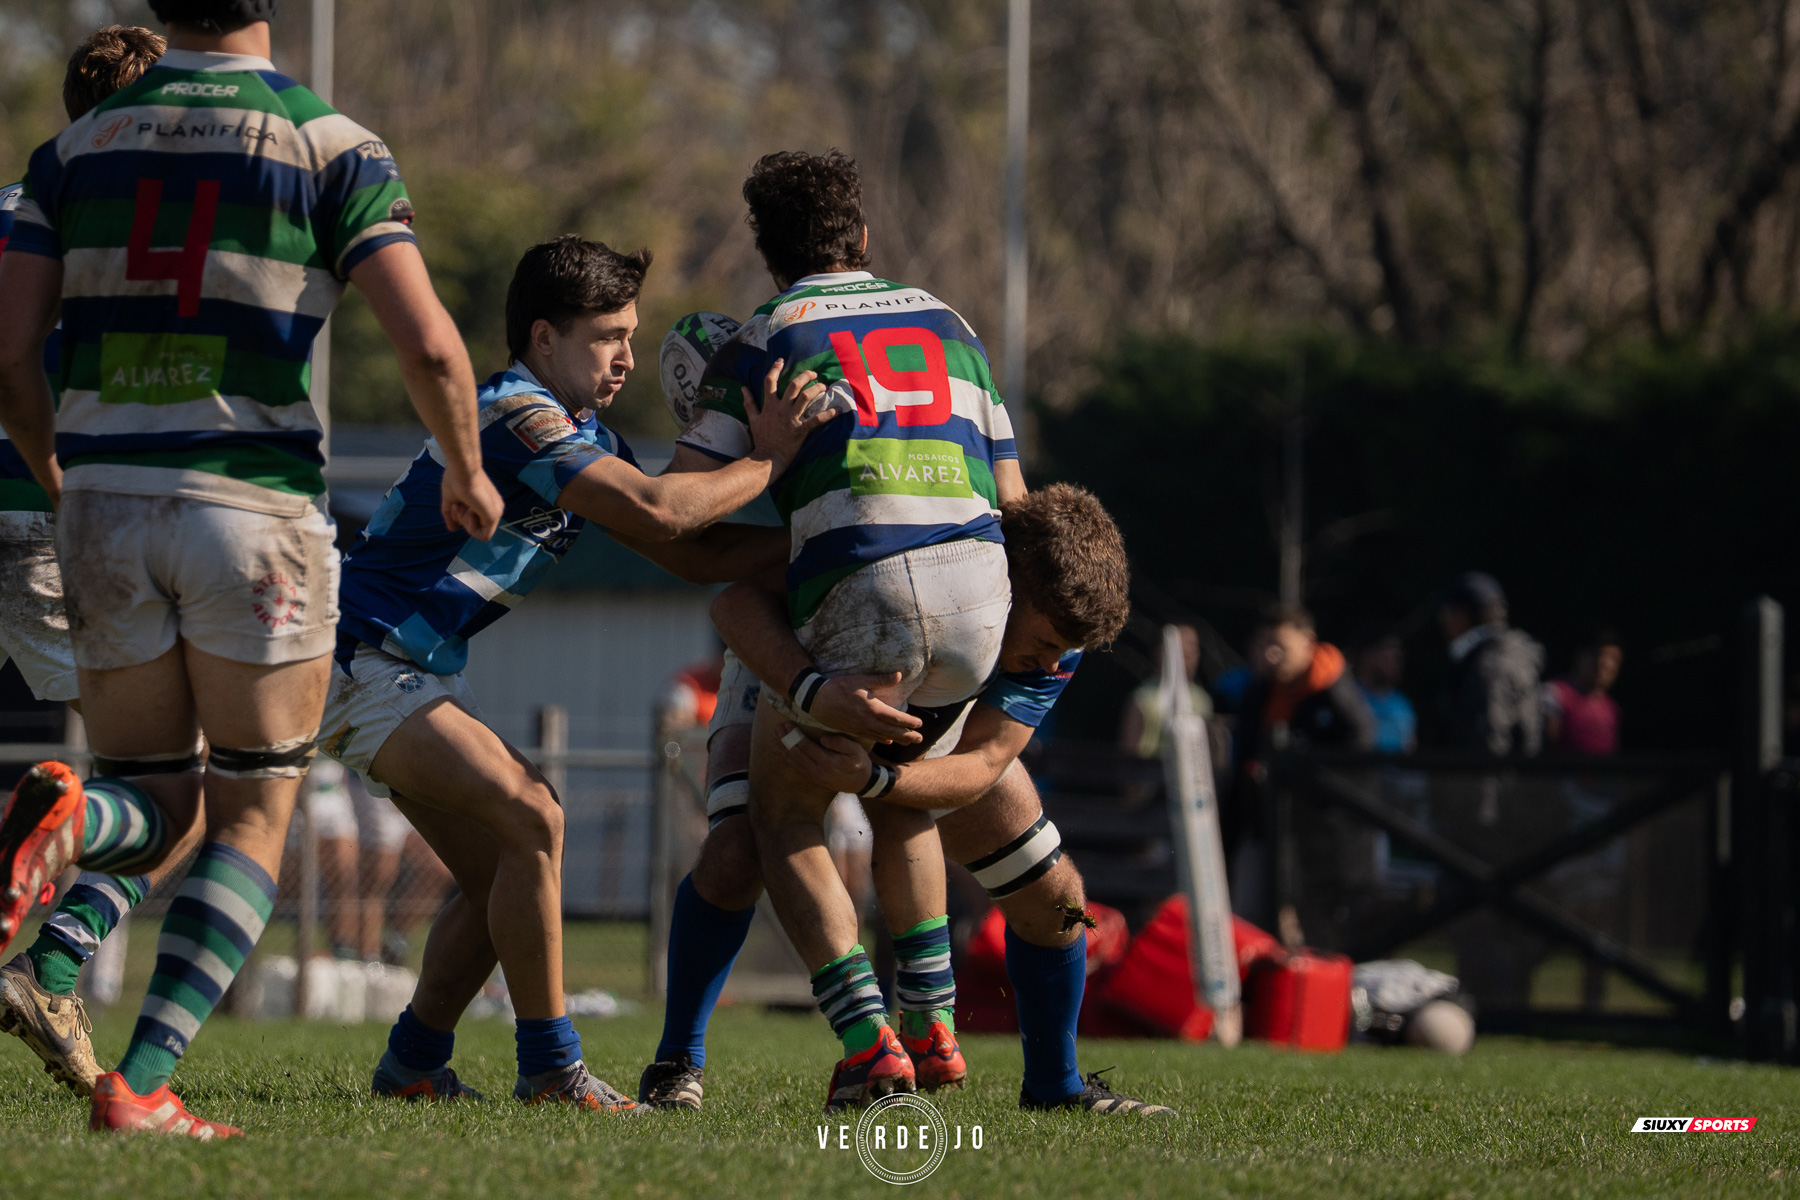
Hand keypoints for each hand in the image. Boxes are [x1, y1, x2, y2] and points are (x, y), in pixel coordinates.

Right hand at [441, 463, 502, 539]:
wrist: (461, 468)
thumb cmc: (456, 479)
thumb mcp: (451, 500)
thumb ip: (451, 515)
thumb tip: (452, 529)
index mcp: (488, 503)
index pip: (477, 522)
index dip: (463, 519)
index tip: (457, 506)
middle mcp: (495, 508)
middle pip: (478, 528)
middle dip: (462, 520)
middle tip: (458, 506)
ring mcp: (496, 512)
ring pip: (480, 533)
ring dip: (465, 522)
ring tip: (462, 506)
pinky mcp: (493, 515)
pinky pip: (484, 536)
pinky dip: (471, 528)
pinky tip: (469, 510)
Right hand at [743, 358, 835, 472]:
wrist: (767, 457)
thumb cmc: (761, 439)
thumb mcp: (753, 419)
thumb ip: (749, 402)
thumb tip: (743, 387)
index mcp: (769, 405)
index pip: (770, 382)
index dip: (775, 369)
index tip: (781, 360)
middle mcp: (781, 409)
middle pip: (793, 386)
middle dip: (804, 376)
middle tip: (813, 373)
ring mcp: (791, 419)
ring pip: (806, 397)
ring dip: (816, 389)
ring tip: (823, 386)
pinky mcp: (801, 430)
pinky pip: (816, 420)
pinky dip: (828, 415)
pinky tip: (838, 410)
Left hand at [778, 722, 874, 792]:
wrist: (861, 783)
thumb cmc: (859, 763)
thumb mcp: (857, 751)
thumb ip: (841, 743)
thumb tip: (823, 739)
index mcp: (828, 762)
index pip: (806, 747)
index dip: (795, 735)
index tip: (787, 723)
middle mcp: (817, 771)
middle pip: (796, 754)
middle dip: (785, 740)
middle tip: (777, 727)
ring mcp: (813, 776)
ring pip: (793, 761)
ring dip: (782, 748)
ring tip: (774, 736)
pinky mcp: (812, 778)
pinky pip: (795, 767)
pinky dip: (785, 758)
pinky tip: (779, 750)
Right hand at [811, 673, 923, 744]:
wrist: (816, 700)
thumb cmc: (838, 687)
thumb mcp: (860, 679)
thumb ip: (881, 679)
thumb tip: (899, 675)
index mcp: (872, 709)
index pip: (896, 718)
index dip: (909, 722)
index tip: (920, 723)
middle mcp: (868, 721)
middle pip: (892, 731)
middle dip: (907, 735)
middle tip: (920, 740)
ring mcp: (860, 728)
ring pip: (883, 736)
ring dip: (898, 739)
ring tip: (909, 742)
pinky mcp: (853, 730)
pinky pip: (871, 737)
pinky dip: (882, 739)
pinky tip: (888, 741)